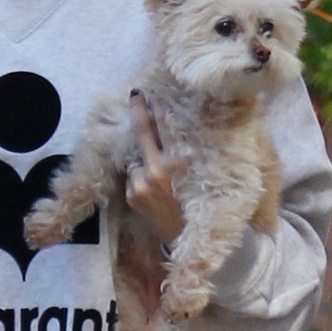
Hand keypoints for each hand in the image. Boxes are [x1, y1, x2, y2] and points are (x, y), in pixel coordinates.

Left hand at [125, 90, 185, 249]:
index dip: (154, 110)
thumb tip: (174, 129)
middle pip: (143, 134)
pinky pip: (134, 178)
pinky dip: (140, 179)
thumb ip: (183, 154)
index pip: (163, 129)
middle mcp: (156, 172)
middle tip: (136, 94)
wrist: (186, 237)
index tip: (146, 93)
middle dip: (139, 112)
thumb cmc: (199, 204)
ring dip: (144, 161)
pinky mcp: (133, 196)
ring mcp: (141, 184)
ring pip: (137, 160)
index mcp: (177, 165)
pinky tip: (153, 190)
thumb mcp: (197, 176)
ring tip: (160, 178)